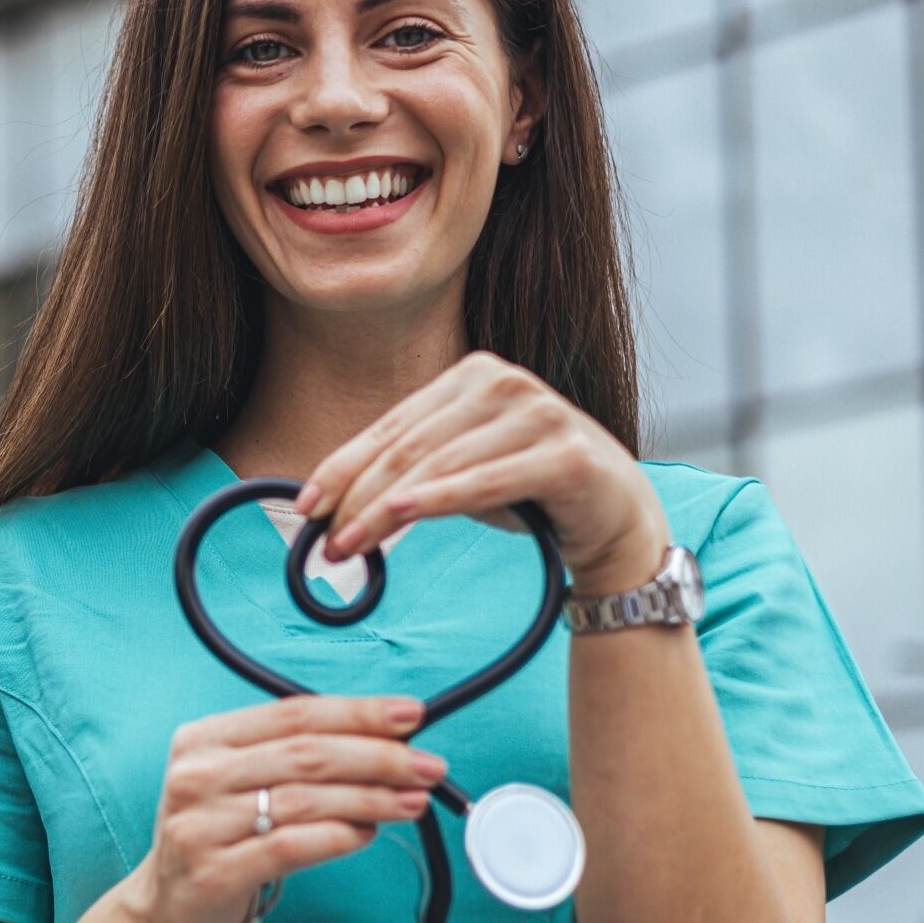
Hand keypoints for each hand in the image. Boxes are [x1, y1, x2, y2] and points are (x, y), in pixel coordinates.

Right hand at [131, 694, 448, 922]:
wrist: (167, 912)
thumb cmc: (217, 840)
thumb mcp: (236, 783)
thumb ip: (293, 757)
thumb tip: (382, 740)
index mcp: (203, 740)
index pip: (293, 715)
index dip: (357, 712)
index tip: (409, 715)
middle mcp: (197, 776)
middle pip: (306, 754)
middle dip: (378, 756)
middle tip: (425, 766)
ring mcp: (202, 825)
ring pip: (306, 800)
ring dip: (371, 798)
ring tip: (412, 801)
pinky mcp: (215, 872)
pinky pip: (291, 847)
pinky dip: (339, 837)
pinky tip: (369, 832)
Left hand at [294, 352, 668, 597]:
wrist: (619, 519)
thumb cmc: (533, 494)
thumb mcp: (462, 477)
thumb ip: (409, 477)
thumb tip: (331, 509)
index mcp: (472, 376)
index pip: (391, 427)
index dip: (341, 467)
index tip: (304, 507)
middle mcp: (504, 383)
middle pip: (409, 447)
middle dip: (356, 497)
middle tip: (324, 544)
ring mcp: (539, 413)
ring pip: (440, 465)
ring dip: (384, 510)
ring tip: (350, 546)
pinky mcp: (566, 454)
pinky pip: (488, 480)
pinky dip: (440, 498)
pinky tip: (401, 515)